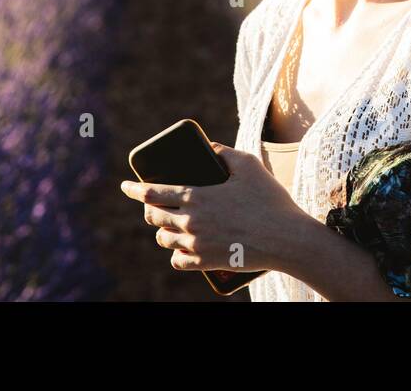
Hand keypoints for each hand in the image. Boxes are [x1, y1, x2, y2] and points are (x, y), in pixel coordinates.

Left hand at [119, 142, 309, 273]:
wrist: (285, 239)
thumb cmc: (270, 199)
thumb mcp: (249, 166)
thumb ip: (225, 153)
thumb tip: (211, 148)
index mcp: (197, 196)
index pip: (153, 192)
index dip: (134, 189)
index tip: (125, 186)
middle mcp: (191, 222)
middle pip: (154, 217)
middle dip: (149, 210)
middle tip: (153, 206)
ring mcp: (197, 244)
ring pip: (164, 239)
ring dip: (164, 230)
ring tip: (170, 225)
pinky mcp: (206, 262)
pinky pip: (178, 261)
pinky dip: (177, 254)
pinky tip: (182, 249)